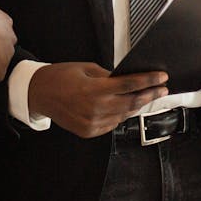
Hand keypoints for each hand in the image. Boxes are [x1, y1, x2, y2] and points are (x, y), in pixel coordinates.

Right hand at [28, 62, 168, 137]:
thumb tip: (128, 80)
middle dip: (150, 95)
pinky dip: (120, 114)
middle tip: (162, 88)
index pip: (130, 85)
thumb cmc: (61, 77)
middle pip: (131, 103)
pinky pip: (112, 123)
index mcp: (94, 89)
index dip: (149, 81)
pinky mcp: (89, 132)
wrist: (38, 94)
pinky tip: (124, 106)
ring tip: (146, 96)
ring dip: (136, 105)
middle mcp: (95, 109)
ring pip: (123, 115)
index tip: (162, 77)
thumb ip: (109, 76)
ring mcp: (92, 123)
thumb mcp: (86, 68)